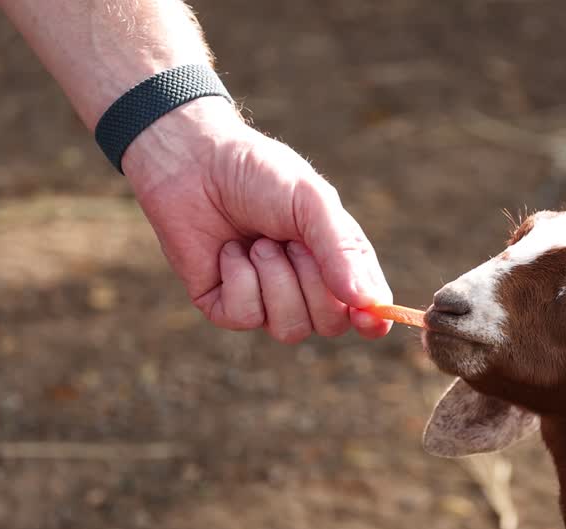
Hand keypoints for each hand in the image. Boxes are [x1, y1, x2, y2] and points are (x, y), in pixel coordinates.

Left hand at [122, 97, 392, 341]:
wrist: (193, 162)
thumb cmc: (260, 175)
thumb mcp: (312, 202)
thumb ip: (342, 249)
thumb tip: (367, 302)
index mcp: (338, 263)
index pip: (368, 309)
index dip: (372, 319)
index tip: (367, 317)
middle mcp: (306, 289)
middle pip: (330, 324)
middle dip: (312, 283)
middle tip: (289, 242)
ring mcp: (266, 302)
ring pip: (290, 329)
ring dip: (274, 279)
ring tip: (257, 242)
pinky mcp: (226, 307)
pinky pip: (246, 317)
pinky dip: (239, 278)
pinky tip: (228, 251)